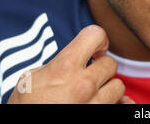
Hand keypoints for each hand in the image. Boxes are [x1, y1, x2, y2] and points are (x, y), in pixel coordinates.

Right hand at [8, 25, 131, 103]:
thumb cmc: (25, 107)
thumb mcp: (30, 79)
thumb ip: (56, 64)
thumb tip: (76, 58)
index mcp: (64, 68)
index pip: (95, 34)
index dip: (97, 39)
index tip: (95, 50)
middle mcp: (84, 85)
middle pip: (111, 63)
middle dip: (101, 67)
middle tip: (90, 75)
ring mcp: (94, 105)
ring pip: (119, 86)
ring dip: (108, 88)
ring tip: (93, 93)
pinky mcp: (100, 117)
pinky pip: (123, 106)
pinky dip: (120, 104)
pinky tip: (109, 103)